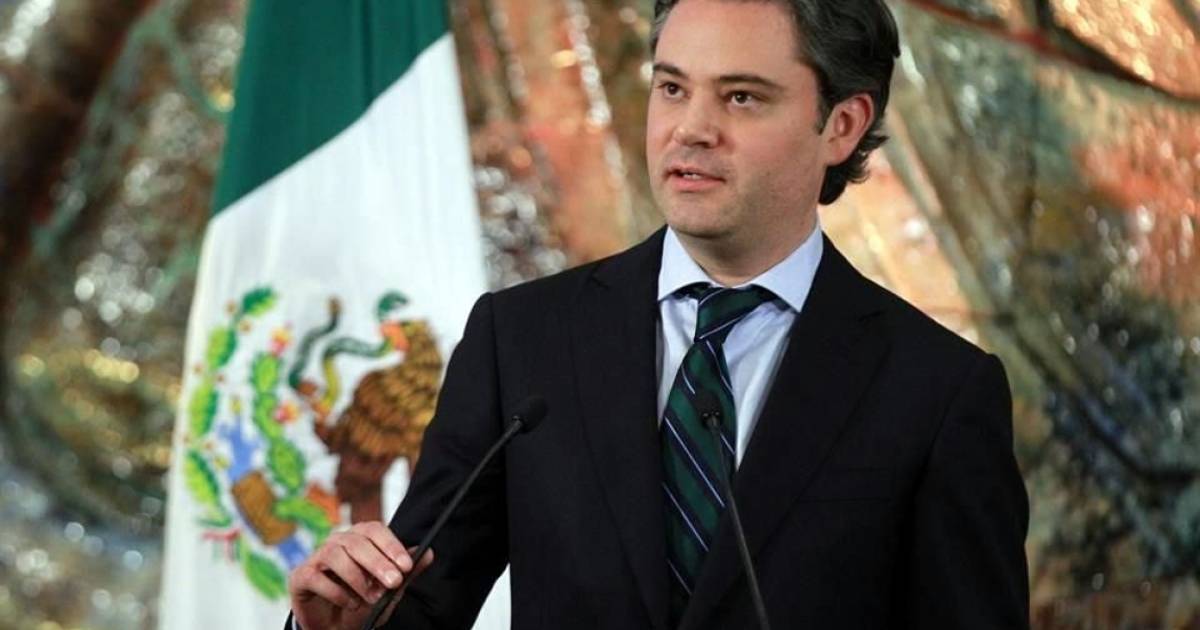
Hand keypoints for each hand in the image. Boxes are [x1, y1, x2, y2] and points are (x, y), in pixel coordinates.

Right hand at [288, 521, 434, 629]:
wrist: (335, 627)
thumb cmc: (362, 601)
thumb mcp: (389, 589)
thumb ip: (406, 572)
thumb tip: (428, 553)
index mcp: (359, 539)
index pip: (374, 530)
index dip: (391, 545)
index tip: (406, 566)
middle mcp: (337, 542)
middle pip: (356, 542)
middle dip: (378, 563)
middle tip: (394, 583)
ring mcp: (317, 558)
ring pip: (335, 555)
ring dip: (357, 578)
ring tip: (371, 598)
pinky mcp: (301, 576)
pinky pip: (316, 577)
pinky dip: (336, 592)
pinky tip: (350, 603)